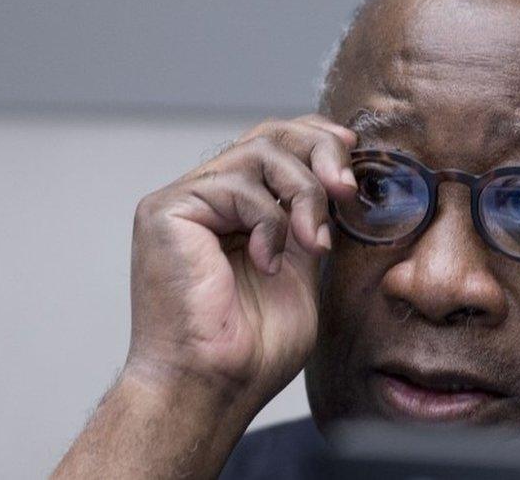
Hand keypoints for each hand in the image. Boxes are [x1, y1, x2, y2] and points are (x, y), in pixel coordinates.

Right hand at [124, 114, 356, 408]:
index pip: (277, 146)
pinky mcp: (167, 210)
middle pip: (269, 133)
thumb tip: (339, 181)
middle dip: (319, 151)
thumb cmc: (254, 346)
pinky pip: (236, 185)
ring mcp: (185, 201)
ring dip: (303, 193)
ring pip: (260, 152)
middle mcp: (208, 197)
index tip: (351, 160)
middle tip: (345, 188)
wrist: (215, 385)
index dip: (318, 140)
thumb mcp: (301, 270)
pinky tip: (266, 263)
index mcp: (237, 211)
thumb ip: (309, 222)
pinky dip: (267, 223)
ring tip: (311, 241)